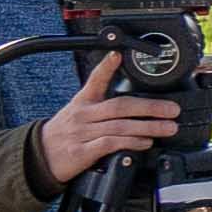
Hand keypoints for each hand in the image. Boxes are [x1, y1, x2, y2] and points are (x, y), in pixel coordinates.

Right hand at [30, 57, 180, 183]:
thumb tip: (136, 105)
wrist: (39, 157)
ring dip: (148, 127)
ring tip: (168, 128)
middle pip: (119, 106)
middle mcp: (83, 115)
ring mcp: (82, 133)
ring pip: (119, 126)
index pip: (95, 80)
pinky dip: (131, 143)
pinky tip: (145, 143)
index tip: (118, 55)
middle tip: (172, 109)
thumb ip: (102, 105)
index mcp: (83, 102)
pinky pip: (110, 144)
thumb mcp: (79, 111)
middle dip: (150, 107)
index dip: (106, 67)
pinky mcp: (81, 151)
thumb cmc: (65, 133)